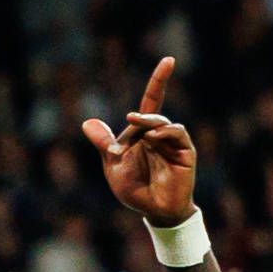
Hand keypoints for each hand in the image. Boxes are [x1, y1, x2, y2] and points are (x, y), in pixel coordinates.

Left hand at [81, 55, 199, 230]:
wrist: (153, 211)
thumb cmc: (134, 189)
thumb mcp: (114, 165)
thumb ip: (105, 143)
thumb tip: (87, 122)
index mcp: (143, 132)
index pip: (152, 101)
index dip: (159, 80)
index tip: (169, 60)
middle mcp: (160, 134)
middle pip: (154, 113)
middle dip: (143, 115)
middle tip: (130, 119)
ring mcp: (174, 143)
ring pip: (164, 122)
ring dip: (151, 124)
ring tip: (142, 134)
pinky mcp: (185, 153)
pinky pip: (177, 135)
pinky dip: (165, 133)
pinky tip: (153, 140)